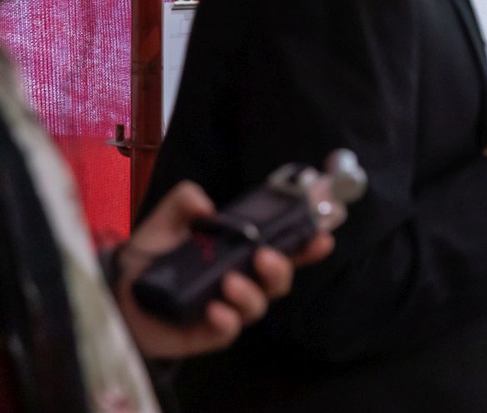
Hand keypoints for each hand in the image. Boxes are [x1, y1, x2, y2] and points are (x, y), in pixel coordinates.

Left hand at [113, 181, 333, 359]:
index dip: (308, 244)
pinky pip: (229, 332)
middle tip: (265, 256)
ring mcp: (228, 308)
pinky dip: (227, 321)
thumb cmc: (150, 255)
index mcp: (241, 252)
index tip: (323, 235)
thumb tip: (206, 204)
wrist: (115, 292)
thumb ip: (185, 201)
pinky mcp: (208, 333)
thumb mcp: (165, 220)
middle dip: (283, 268)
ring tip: (229, 283)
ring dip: (251, 293)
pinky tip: (215, 310)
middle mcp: (243, 280)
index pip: (285, 247)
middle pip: (280, 280)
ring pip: (258, 306)